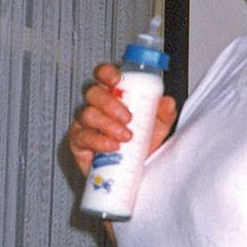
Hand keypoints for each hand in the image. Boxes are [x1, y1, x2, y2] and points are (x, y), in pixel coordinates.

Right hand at [68, 62, 176, 176]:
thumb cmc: (140, 146)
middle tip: (128, 118)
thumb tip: (168, 102)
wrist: (134, 174)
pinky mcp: (78, 142)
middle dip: (111, 103)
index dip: (106, 73)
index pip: (103, 75)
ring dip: (108, 124)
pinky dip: (100, 141)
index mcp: (113, 96)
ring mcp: (84, 124)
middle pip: (93, 93)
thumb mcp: (157, 128)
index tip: (117, 80)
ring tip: (126, 137)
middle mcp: (96, 106)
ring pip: (88, 114)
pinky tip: (113, 147)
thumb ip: (164, 114)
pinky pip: (83, 137)